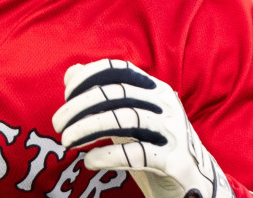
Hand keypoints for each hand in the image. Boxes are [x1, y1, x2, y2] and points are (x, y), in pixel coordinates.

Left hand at [51, 59, 234, 197]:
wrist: (195, 184)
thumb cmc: (154, 145)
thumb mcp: (127, 118)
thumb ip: (101, 95)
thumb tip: (72, 72)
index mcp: (155, 89)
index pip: (118, 69)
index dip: (87, 77)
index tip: (66, 95)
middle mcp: (166, 105)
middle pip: (116, 94)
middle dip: (79, 107)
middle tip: (57, 124)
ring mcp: (173, 132)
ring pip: (125, 120)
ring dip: (89, 128)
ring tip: (67, 141)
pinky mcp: (175, 161)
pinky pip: (138, 153)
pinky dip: (108, 155)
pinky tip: (89, 160)